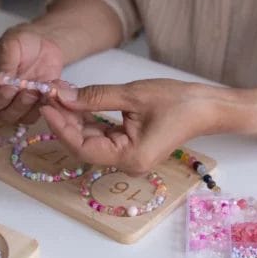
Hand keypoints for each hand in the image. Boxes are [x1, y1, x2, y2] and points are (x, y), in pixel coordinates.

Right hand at [0, 26, 63, 123]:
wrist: (44, 44)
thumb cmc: (22, 41)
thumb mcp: (11, 44)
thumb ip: (5, 62)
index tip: (12, 87)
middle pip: (1, 113)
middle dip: (16, 104)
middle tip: (29, 90)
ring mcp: (14, 105)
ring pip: (18, 118)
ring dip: (30, 106)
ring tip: (39, 88)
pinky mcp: (32, 108)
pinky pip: (34, 116)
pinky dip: (42, 106)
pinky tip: (48, 91)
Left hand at [40, 79, 244, 175]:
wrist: (209, 106)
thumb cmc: (179, 101)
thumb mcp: (133, 94)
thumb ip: (95, 97)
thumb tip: (62, 96)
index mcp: (130, 157)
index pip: (83, 147)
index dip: (61, 126)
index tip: (47, 103)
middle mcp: (127, 163)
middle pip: (84, 145)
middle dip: (65, 120)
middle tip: (50, 94)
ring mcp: (129, 156)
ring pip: (91, 140)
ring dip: (75, 119)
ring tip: (60, 95)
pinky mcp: (131, 146)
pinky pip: (103, 136)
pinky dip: (89, 120)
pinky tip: (77, 102)